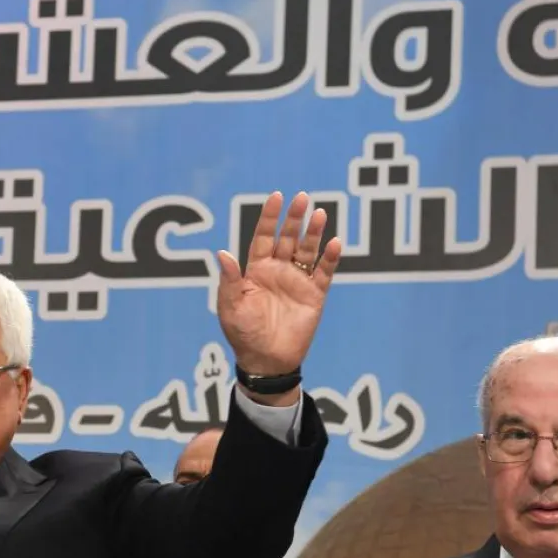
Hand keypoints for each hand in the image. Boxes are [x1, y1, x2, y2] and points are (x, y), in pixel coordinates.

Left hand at [215, 192, 341, 381]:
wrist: (266, 360)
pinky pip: (324, 272)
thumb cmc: (243, 333)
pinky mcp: (314, 295)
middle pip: (288, 238)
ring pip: (307, 250)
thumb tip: (222, 253)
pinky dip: (330, 258)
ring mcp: (297, 281)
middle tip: (302, 198)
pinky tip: (335, 243)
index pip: (263, 237)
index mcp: (256, 270)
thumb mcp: (231, 306)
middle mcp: (278, 271)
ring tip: (319, 213)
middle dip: (294, 218)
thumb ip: (229, 280)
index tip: (276, 197)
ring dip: (314, 232)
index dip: (269, 218)